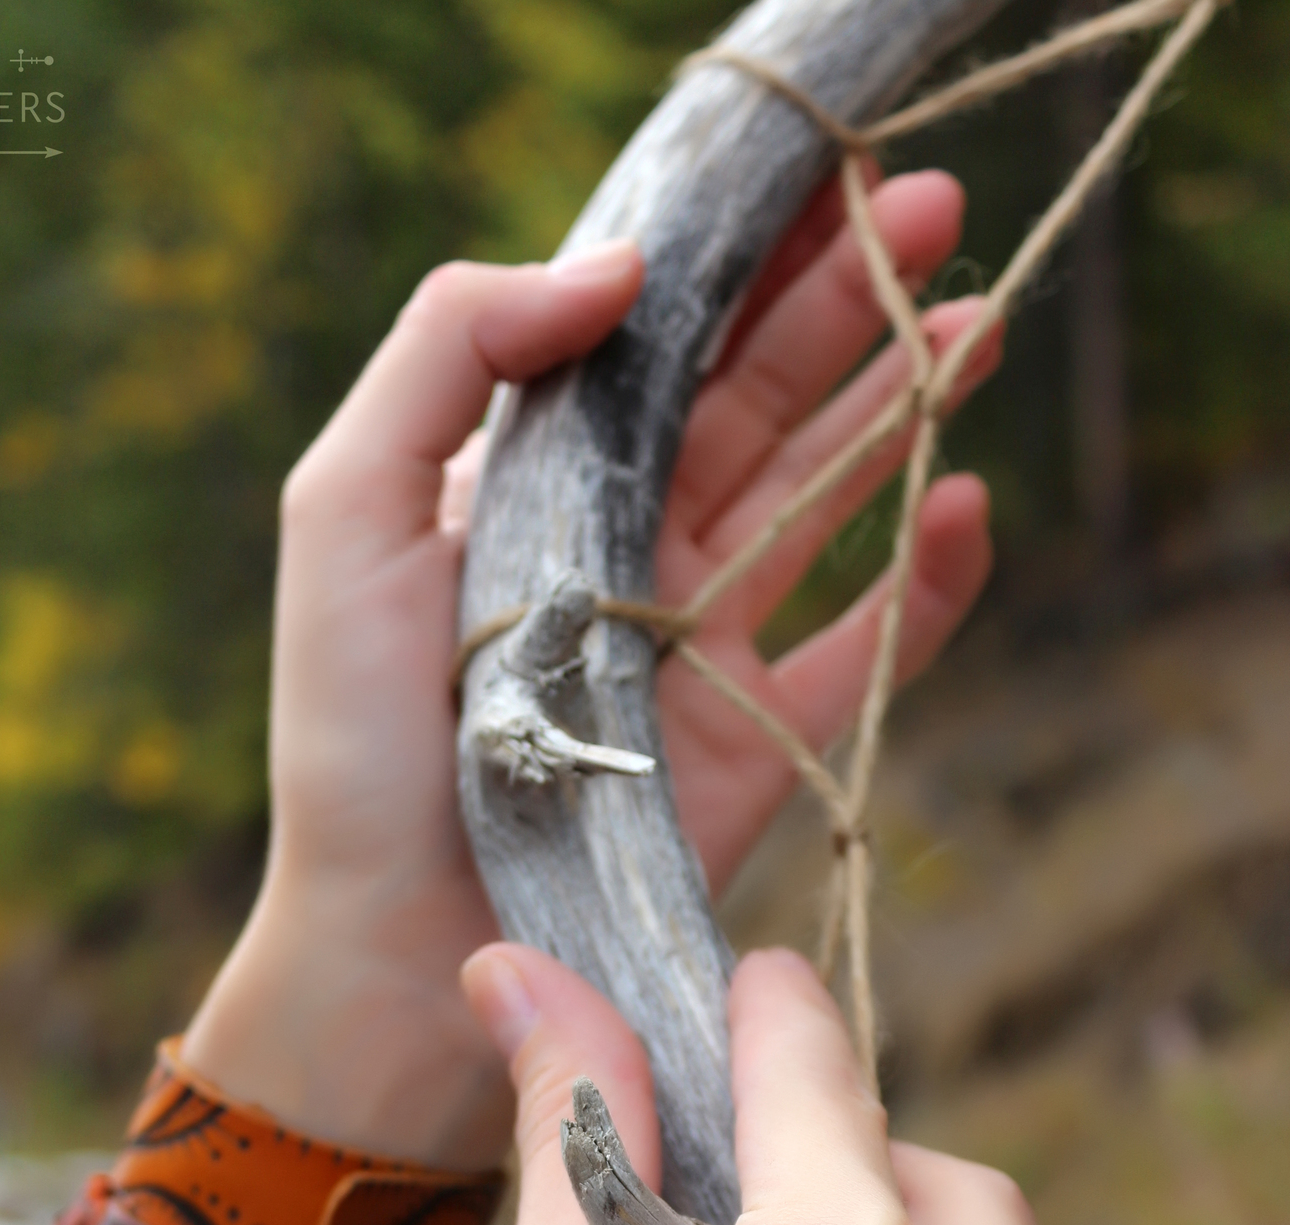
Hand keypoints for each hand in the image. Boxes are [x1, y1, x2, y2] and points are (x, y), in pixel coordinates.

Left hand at [186, 173, 998, 1162]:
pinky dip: (924, 582)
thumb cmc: (349, 740)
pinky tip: (962, 501)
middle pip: (753, 403)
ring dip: (898, 409)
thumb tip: (618, 265)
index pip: (653, 346)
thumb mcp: (345, 511)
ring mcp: (694, 654)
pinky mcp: (751, 751)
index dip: (739, 259)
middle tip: (928, 208)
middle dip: (841, 304)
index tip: (817, 178)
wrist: (389, 947)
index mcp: (531, 491)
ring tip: (978, 320)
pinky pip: (860, 648)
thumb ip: (447, 351)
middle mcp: (621, 556)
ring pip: (819, 503)